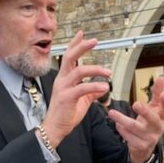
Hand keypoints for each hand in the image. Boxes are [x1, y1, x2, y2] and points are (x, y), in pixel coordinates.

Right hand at [43, 31, 110, 147]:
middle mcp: (62, 80)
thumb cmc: (66, 114)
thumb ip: (90, 92)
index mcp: (64, 78)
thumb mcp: (81, 101)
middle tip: (95, 40)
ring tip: (108, 72)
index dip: (75, 44)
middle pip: (70, 57)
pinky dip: (95, 86)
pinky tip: (104, 86)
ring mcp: (63, 88)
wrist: (55, 128)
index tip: (82, 33)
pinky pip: (82, 88)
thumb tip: (102, 86)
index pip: (69, 56)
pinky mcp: (67, 98)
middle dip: (82, 47)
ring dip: (95, 69)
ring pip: (79, 71)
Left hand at [108, 76, 163, 162]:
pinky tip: (118, 125)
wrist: (144, 148)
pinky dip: (121, 129)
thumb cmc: (149, 122)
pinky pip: (128, 136)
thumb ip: (156, 93)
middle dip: (145, 112)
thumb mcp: (154, 108)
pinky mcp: (141, 146)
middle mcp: (158, 127)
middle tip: (136, 104)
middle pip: (153, 120)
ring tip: (111, 112)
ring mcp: (150, 138)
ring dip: (122, 119)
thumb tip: (161, 77)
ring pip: (134, 127)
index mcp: (162, 117)